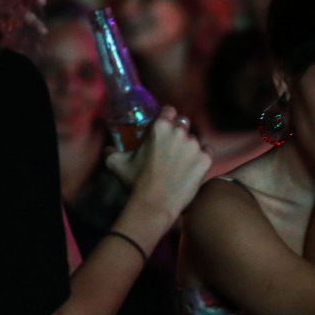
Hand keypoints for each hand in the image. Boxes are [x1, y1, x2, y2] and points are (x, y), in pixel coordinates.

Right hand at [106, 107, 210, 222]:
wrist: (156, 204)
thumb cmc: (136, 182)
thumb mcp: (117, 164)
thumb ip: (111, 152)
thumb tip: (108, 149)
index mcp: (160, 127)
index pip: (169, 110)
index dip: (167, 118)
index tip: (164, 127)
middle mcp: (180, 132)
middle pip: (183, 123)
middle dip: (178, 131)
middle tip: (172, 146)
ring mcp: (195, 145)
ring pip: (195, 138)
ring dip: (189, 146)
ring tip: (181, 161)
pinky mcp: (206, 159)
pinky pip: (206, 151)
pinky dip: (200, 157)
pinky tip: (192, 167)